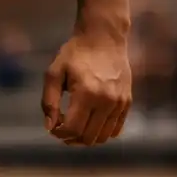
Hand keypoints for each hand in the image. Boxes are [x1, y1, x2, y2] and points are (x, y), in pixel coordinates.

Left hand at [41, 28, 131, 145]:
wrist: (104, 38)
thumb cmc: (75, 54)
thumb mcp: (54, 73)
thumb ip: (49, 101)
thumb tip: (49, 127)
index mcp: (86, 94)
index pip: (72, 129)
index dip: (59, 134)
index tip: (53, 128)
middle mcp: (106, 101)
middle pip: (87, 137)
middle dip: (71, 138)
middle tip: (62, 129)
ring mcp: (119, 103)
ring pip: (102, 137)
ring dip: (86, 138)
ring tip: (76, 127)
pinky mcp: (127, 102)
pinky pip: (116, 130)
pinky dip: (101, 132)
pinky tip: (91, 123)